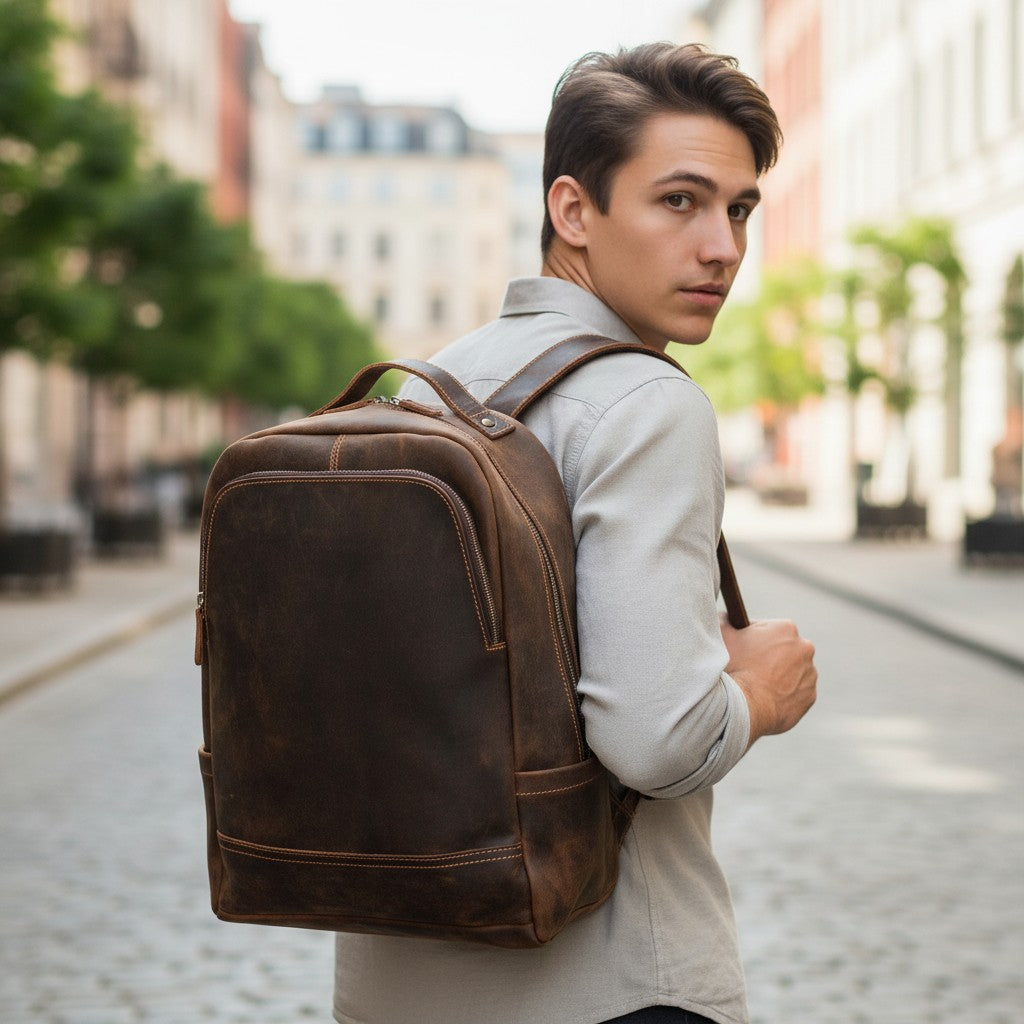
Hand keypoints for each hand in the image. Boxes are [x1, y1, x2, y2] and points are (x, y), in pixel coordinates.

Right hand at [720, 616, 816, 746]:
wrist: (742, 707)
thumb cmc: (732, 667)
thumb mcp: (722, 634)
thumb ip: (726, 619)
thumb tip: (728, 616)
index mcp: (786, 628)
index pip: (768, 629)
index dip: (752, 638)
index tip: (742, 648)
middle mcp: (805, 648)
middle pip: (784, 649)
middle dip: (769, 656)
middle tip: (749, 668)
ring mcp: (810, 674)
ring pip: (792, 671)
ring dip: (778, 675)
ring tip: (756, 685)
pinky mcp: (809, 697)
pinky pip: (796, 693)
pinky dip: (783, 694)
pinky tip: (766, 698)